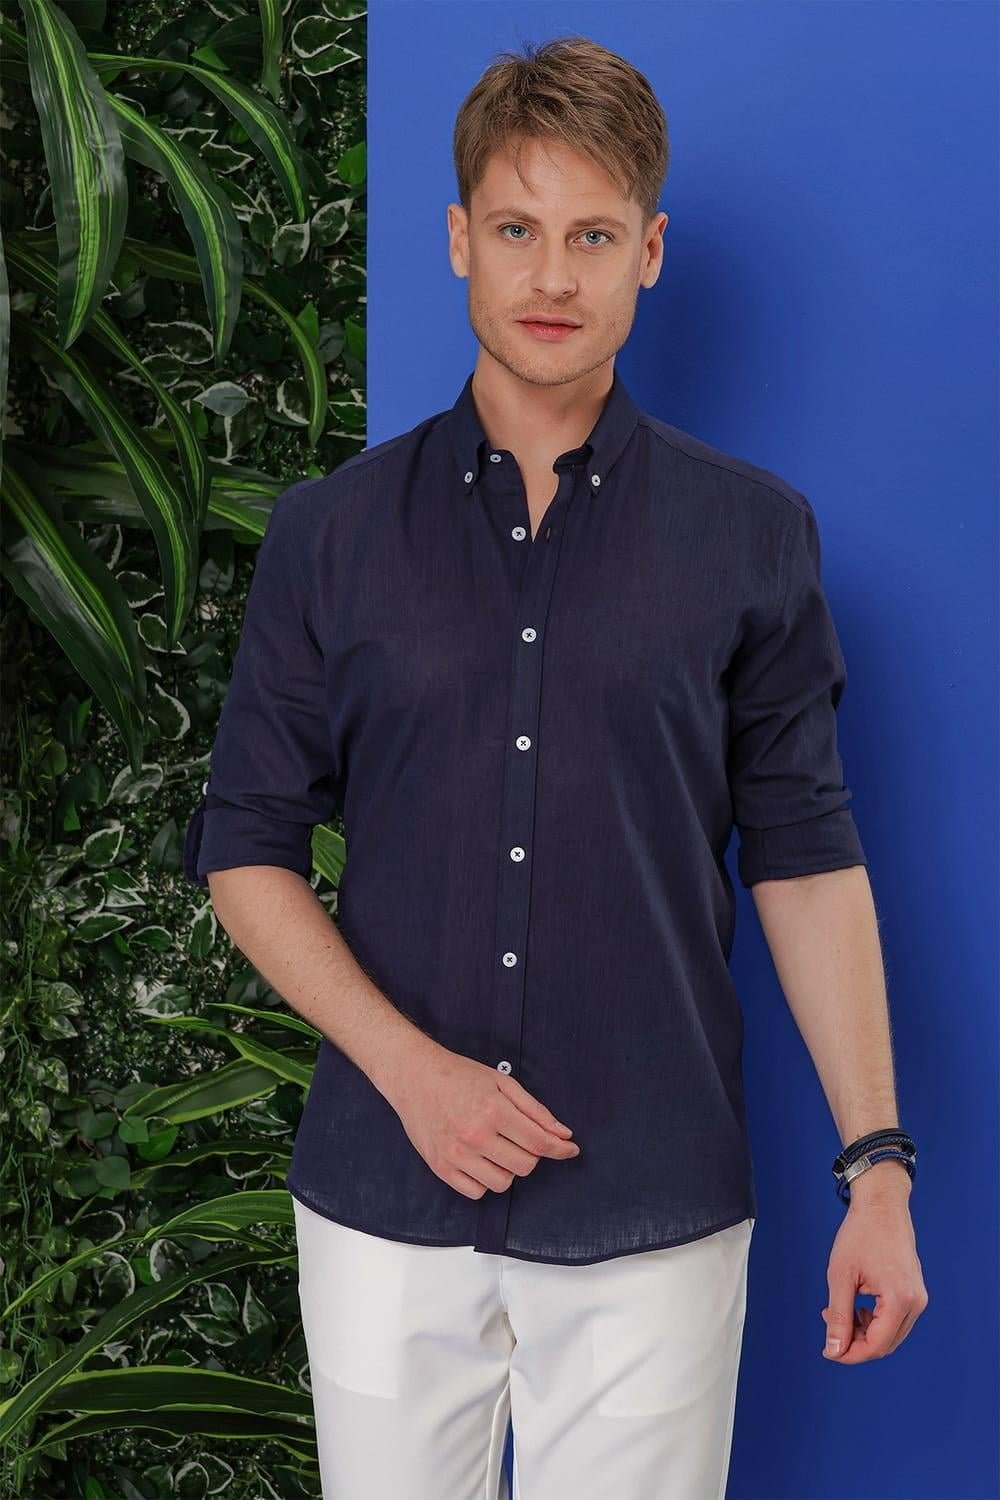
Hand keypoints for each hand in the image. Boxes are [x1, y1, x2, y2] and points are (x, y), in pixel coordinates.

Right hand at [387, 1041, 580, 1199]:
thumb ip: (535, 1110)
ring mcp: (456, 1154)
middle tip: (521, 1138)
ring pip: (503, 1183)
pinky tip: (482, 1160)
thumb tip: (563, 1134)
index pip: (539, 1143)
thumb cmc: (459, 1075)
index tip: (570, 1150)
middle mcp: (475, 1135)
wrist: (415, 1077)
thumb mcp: (502, 1083)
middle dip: (532, 1154)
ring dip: (509, 1168)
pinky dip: (486, 1180)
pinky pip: (477, 1191)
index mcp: (493, 1110)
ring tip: (498, 1147)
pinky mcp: (441, 1167)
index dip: (561, 1149)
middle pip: (525, 1166)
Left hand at [820, 1182, 927, 1362]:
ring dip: (864, 1332)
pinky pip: (895, 1320)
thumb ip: (838, 1315)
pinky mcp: (915, 1293)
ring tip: (839, 1311)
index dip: (850, 1353)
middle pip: (885, 1344)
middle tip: (829, 1325)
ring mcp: (918, 1298)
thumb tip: (834, 1349)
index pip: (876, 1345)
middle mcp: (916, 1302)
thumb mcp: (841, 1275)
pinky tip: (856, 1306)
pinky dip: (874, 1321)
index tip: (828, 1350)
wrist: (881, 1205)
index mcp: (900, 1298)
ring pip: (890, 1335)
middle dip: (855, 1342)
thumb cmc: (860, 1234)